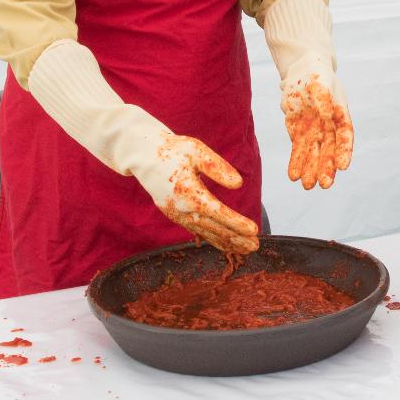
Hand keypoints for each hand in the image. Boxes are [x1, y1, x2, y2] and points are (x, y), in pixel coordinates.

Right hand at [131, 134, 259, 255]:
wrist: (144, 155)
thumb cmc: (174, 150)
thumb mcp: (197, 150)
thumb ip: (217, 167)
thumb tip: (238, 184)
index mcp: (188, 191)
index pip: (217, 212)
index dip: (236, 222)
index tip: (254, 230)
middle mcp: (181, 208)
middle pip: (212, 227)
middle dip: (235, 238)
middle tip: (256, 246)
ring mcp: (176, 214)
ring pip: (205, 232)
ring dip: (226, 242)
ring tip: (246, 249)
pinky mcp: (174, 215)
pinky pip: (196, 230)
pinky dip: (212, 238)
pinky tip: (225, 244)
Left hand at [281, 72, 353, 189]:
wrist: (301, 70)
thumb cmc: (315, 73)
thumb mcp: (320, 81)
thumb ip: (323, 96)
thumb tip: (327, 113)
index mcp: (339, 113)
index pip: (344, 135)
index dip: (344, 151)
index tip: (343, 166)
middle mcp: (329, 125)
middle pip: (329, 149)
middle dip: (326, 167)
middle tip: (324, 184)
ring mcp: (314, 129)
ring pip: (313, 153)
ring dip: (311, 169)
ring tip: (307, 186)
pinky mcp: (299, 131)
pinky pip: (298, 149)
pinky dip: (297, 162)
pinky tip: (294, 176)